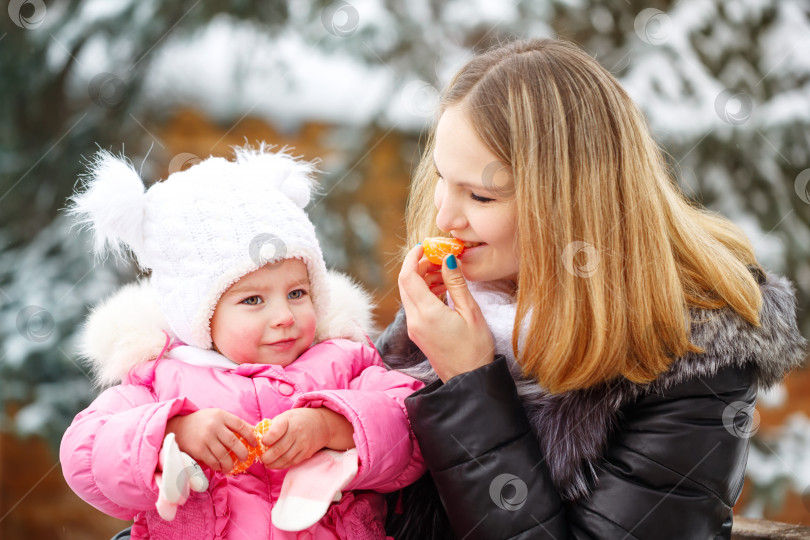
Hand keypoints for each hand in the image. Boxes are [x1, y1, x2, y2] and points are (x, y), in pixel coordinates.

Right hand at [165, 408, 255, 472]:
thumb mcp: (218, 416)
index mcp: (221, 416)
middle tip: (245, 458)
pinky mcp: (198, 449)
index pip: (241, 425)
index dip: (250, 436)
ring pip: (224, 455)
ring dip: (230, 464)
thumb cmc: (203, 422)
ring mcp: (206, 438)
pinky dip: (218, 466)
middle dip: (242, 453)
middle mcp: (214, 426)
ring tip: (231, 467)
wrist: (178, 427)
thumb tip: (254, 432)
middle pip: (234, 442)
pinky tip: (220, 467)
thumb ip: (233, 423)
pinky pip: (213, 461)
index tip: (255, 444)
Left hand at [259, 408, 354, 469]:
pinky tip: (275, 464)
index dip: (266, 439)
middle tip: (261, 457)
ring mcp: (303, 444)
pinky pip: (292, 462)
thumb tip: (256, 437)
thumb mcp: (286, 416)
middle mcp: (297, 433)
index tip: (262, 442)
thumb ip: (272, 426)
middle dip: (266, 457)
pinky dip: (282, 465)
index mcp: (289, 421)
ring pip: (285, 459)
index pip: (275, 432)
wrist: (322, 424)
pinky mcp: (306, 453)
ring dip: (273, 464)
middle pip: (278, 449)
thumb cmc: (298, 419)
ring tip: (266, 463)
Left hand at [398, 244, 494, 381]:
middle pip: (405, 283)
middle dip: (418, 266)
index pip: (408, 276)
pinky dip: (424, 292)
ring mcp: (414, 328)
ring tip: (444, 271)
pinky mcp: (417, 333)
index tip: (425, 246)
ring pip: (409, 294)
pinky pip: (414, 305)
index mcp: (426, 313)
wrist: (469, 380)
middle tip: (438, 257)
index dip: (413, 257)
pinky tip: (442, 288)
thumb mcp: (470, 312)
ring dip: (422, 278)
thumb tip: (448, 258)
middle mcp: (414, 320)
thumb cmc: (475, 348)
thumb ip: (456, 283)